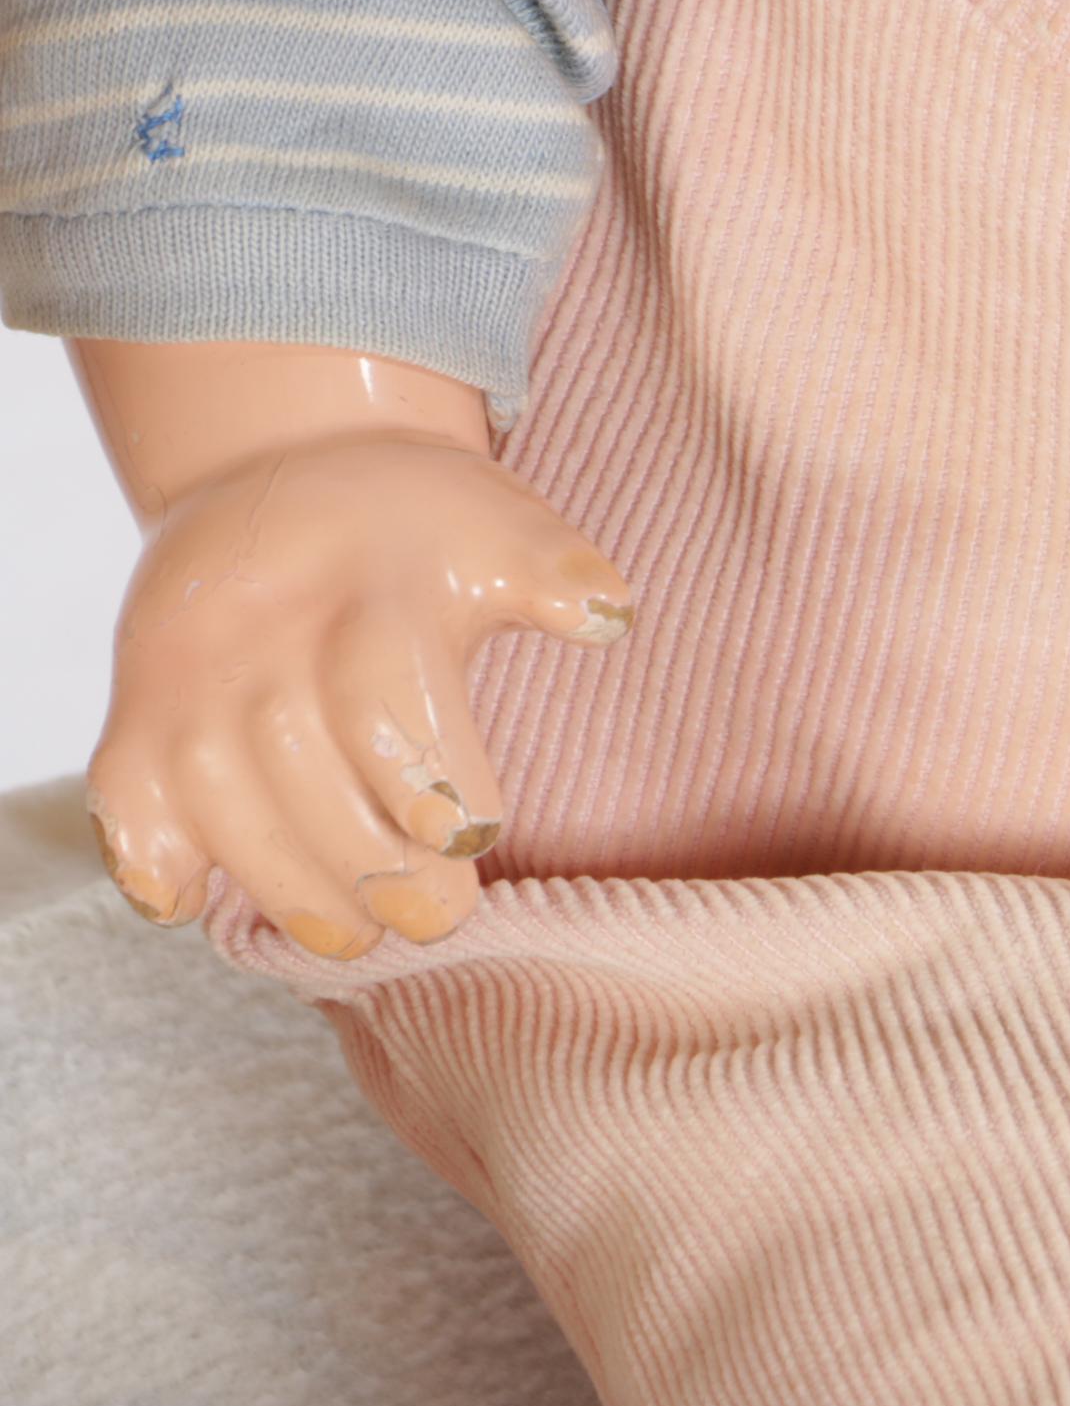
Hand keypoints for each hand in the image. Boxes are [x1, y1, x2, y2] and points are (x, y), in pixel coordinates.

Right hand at [83, 432, 631, 954]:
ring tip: (350, 938)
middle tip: (435, 919)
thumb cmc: (421, 529)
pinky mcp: (137, 710)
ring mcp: (190, 674)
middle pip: (301, 761)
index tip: (473, 836)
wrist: (287, 467)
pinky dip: (147, 857)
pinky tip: (192, 902)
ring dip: (282, 881)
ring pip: (217, 795)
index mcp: (370, 588)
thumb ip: (553, 574)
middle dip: (370, 861)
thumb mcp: (500, 526)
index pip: (388, 695)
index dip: (429, 781)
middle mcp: (266, 631)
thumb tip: (608, 615)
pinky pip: (124, 795)